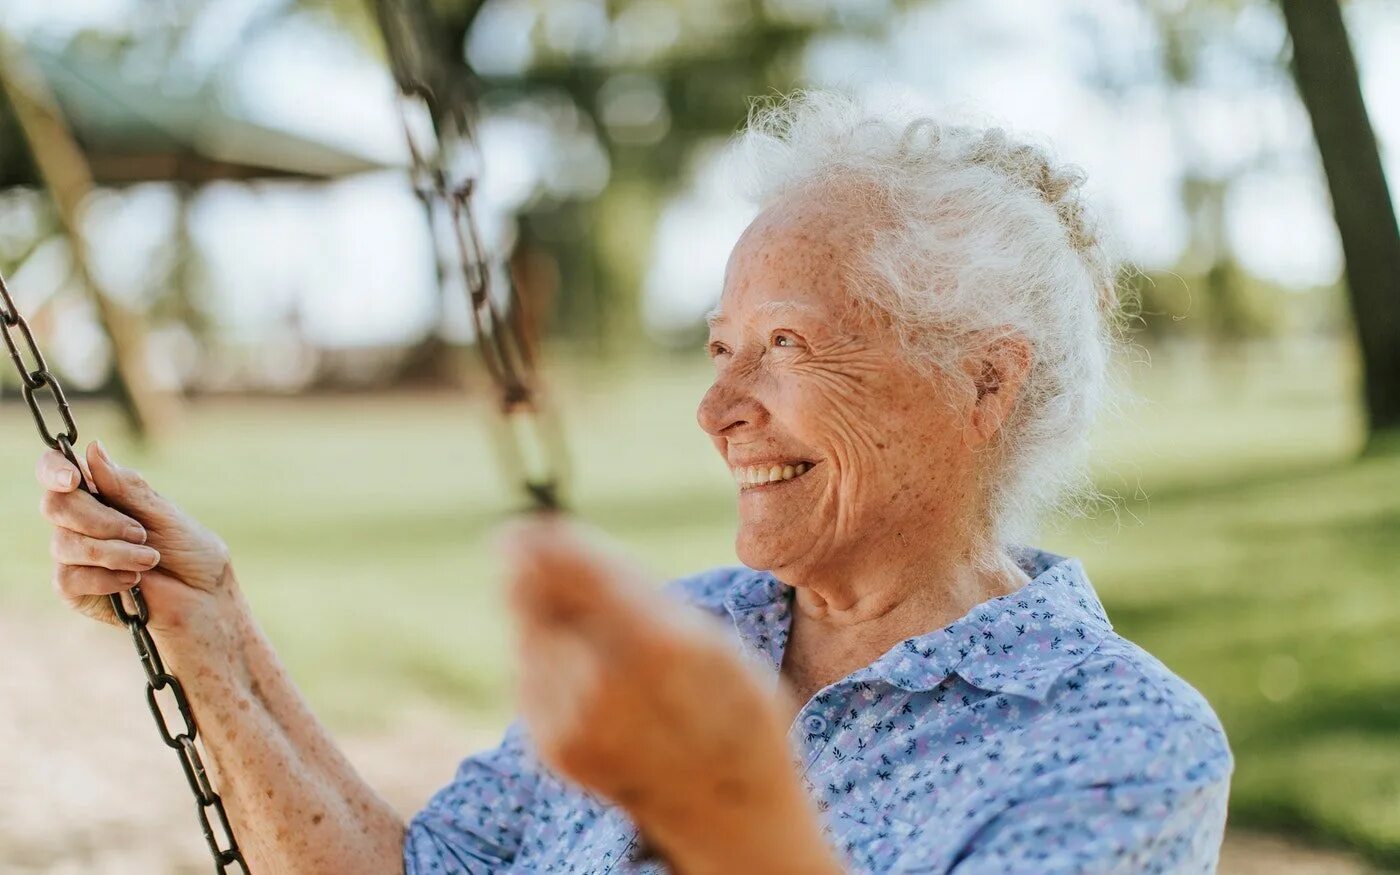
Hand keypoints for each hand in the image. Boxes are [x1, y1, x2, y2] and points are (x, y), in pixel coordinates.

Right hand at [37, 441, 239, 639]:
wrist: (204, 597)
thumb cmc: (191, 551)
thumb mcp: (164, 513)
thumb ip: (126, 488)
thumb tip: (93, 448)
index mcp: (101, 493)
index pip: (57, 472)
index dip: (54, 470)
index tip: (73, 479)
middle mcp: (80, 520)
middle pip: (56, 505)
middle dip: (100, 520)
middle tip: (141, 533)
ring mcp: (74, 555)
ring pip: (65, 544)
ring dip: (114, 552)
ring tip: (149, 560)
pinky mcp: (74, 589)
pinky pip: (68, 578)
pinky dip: (105, 578)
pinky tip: (133, 582)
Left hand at [502, 517, 838, 873]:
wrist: (728, 813)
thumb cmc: (730, 708)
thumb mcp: (711, 640)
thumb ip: (636, 595)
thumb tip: (557, 541)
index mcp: (661, 648)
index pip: (578, 575)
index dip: (544, 545)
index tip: (522, 524)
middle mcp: (606, 687)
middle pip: (536, 601)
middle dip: (532, 572)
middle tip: (536, 553)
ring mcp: (573, 724)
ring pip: (527, 633)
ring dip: (542, 614)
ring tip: (593, 631)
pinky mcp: (551, 748)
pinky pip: (530, 675)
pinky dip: (548, 658)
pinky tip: (587, 671)